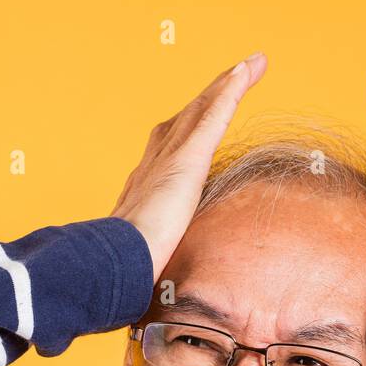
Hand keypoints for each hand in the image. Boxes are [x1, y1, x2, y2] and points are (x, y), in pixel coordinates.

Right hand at [112, 53, 268, 282]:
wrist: (114, 266)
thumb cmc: (118, 275)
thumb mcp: (135, 268)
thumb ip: (139, 269)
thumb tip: (129, 299)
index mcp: (142, 189)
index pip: (166, 150)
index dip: (184, 130)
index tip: (197, 118)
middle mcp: (153, 165)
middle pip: (185, 121)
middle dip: (210, 97)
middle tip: (234, 76)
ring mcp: (168, 160)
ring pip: (202, 110)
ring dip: (227, 84)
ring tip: (251, 65)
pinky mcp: (186, 160)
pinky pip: (213, 116)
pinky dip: (229, 91)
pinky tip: (245, 72)